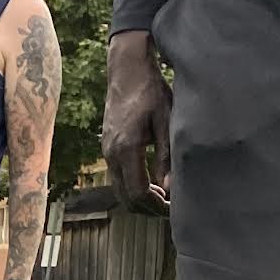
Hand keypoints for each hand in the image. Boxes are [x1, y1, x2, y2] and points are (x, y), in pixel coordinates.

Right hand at [102, 30, 172, 211]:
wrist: (126, 70)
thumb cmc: (150, 90)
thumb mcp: (166, 120)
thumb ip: (166, 156)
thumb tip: (169, 188)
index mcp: (126, 149)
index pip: (137, 193)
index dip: (155, 206)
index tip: (172, 208)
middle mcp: (111, 154)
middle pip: (125, 198)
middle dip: (147, 209)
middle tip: (169, 210)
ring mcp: (106, 151)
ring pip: (120, 190)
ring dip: (139, 199)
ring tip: (162, 198)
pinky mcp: (107, 147)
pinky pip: (117, 177)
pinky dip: (132, 187)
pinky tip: (150, 182)